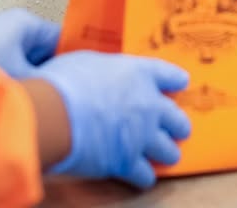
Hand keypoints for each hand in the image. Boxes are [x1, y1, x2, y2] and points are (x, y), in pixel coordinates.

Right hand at [33, 51, 191, 187]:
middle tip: (179, 129)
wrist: (53, 114)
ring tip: (165, 155)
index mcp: (138, 74)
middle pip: (177, 118)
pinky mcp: (127, 162)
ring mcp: (141, 135)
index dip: (176, 80)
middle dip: (178, 125)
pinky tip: (141, 176)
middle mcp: (148, 104)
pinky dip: (143, 176)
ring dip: (166, 153)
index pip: (169, 74)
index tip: (182, 82)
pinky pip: (145, 175)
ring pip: (168, 150)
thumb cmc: (63, 82)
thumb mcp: (87, 60)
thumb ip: (105, 69)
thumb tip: (100, 74)